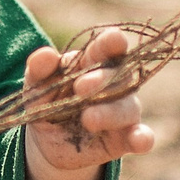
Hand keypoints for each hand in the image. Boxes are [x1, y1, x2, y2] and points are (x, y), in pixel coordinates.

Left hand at [22, 28, 156, 179]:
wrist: (47, 140)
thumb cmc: (47, 101)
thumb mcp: (37, 86)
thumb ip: (39, 70)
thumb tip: (45, 54)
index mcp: (94, 62)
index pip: (107, 48)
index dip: (113, 42)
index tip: (114, 38)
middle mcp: (116, 84)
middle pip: (120, 77)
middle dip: (102, 80)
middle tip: (80, 87)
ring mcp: (123, 112)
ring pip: (128, 108)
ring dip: (110, 113)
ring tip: (88, 119)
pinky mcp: (125, 139)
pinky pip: (141, 137)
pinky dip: (143, 138)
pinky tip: (141, 141)